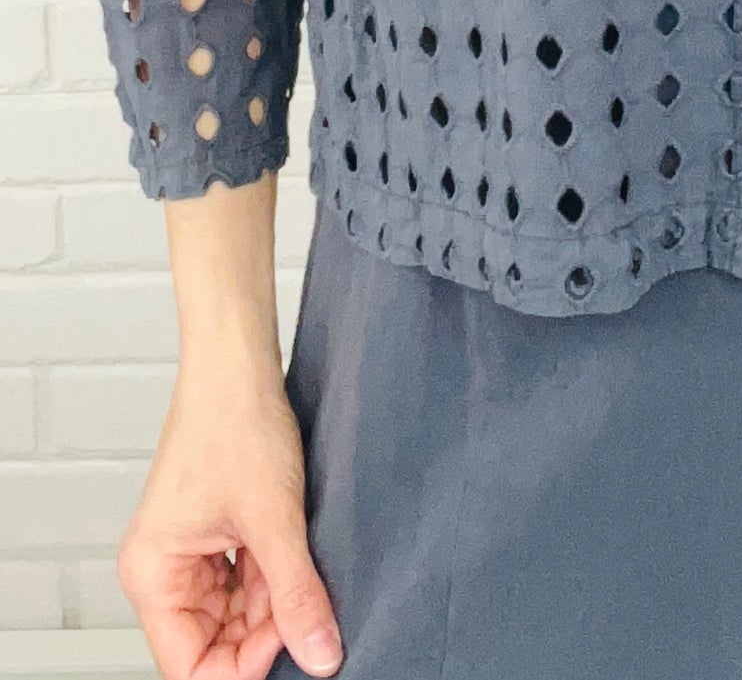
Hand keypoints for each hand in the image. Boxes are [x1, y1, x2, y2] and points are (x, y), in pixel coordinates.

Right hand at [116, 346, 343, 679]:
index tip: (291, 647)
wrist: (240, 362)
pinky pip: (241, 582)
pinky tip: (294, 555)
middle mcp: (161, 568)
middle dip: (262, 633)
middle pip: (212, 642)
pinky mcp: (213, 534)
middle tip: (306, 607)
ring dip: (270, 603)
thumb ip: (296, 595)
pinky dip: (271, 578)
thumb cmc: (234, 421)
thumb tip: (319, 656)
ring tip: (300, 567)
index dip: (241, 667)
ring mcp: (188, 552)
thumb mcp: (274, 521)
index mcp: (152, 573)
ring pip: (232, 614)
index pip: (189, 666)